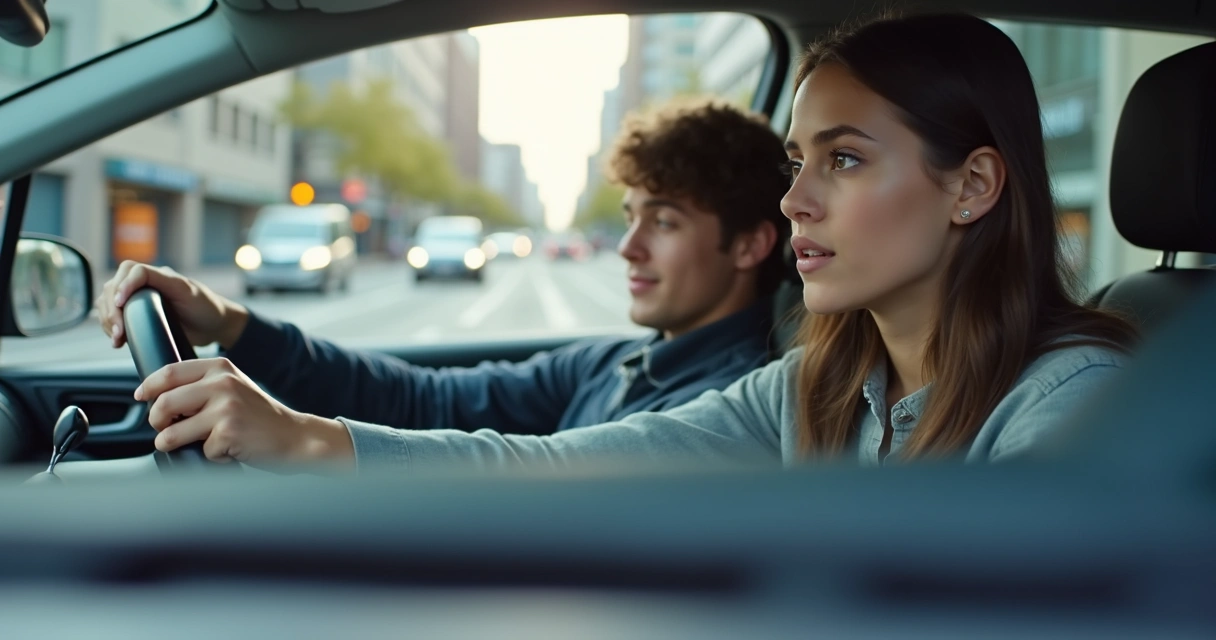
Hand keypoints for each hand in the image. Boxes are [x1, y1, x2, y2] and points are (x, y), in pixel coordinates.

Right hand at [96, 261, 249, 349]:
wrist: (215, 327)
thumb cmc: (207, 308)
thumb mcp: (190, 292)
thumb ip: (169, 282)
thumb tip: (139, 278)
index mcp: (159, 275)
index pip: (131, 270)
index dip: (122, 285)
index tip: (119, 304)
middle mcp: (146, 284)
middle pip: (113, 287)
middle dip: (111, 309)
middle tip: (119, 331)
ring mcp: (140, 299)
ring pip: (108, 301)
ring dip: (107, 319)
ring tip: (117, 339)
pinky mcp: (138, 315)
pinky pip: (114, 315)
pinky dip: (110, 326)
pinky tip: (117, 340)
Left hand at [136, 358, 353, 468]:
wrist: (295, 436)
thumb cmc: (259, 416)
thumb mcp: (232, 388)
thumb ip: (201, 385)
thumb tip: (157, 396)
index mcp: (220, 367)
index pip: (168, 372)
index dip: (148, 387)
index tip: (142, 398)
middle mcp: (222, 383)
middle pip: (163, 403)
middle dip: (156, 422)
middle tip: (164, 430)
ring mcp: (226, 408)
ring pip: (171, 433)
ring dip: (172, 444)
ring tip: (192, 444)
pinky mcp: (229, 432)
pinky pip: (201, 451)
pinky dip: (212, 456)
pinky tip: (229, 450)